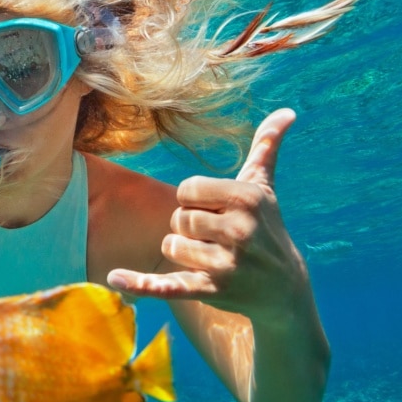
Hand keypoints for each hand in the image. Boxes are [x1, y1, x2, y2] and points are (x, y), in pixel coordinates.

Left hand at [107, 108, 307, 321]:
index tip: (216, 212)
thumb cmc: (266, 228)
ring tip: (212, 257)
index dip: (194, 201)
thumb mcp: (265, 188)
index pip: (186, 190)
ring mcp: (227, 263)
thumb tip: (287, 111)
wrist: (283, 288)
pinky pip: (168, 284)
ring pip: (171, 246)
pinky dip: (140, 284)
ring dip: (183, 252)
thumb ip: (266, 147)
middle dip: (189, 228)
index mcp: (247, 198)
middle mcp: (240, 229)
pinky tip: (114, 279)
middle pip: (178, 218)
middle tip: (216, 238)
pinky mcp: (212, 291)